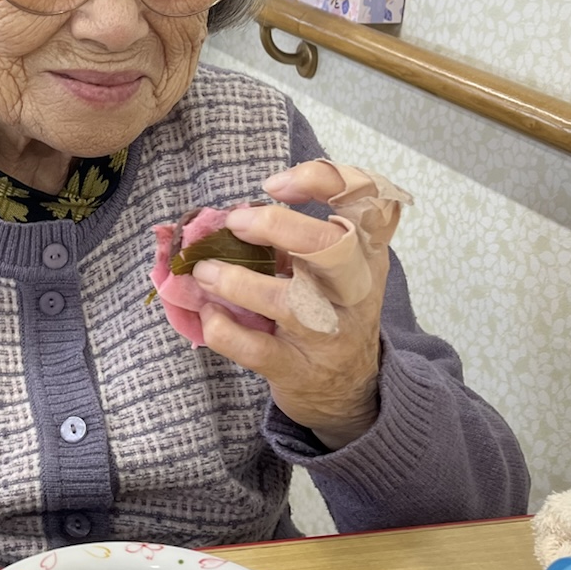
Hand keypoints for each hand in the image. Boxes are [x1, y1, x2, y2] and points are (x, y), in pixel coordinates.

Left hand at [189, 161, 395, 449]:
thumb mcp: (333, 269)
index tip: (274, 184)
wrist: (348, 390)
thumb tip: (226, 213)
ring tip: (204, 270)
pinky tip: (209, 313)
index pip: (366, 199)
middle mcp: (356, 290)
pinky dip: (224, 329)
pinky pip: (258, 349)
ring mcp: (330, 334)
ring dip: (237, 281)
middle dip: (278, 226)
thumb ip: (295, 237)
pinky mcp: (299, 370)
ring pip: (291, 302)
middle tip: (236, 222)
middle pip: (334, 247)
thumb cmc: (330, 311)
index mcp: (366, 252)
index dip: (322, 179)